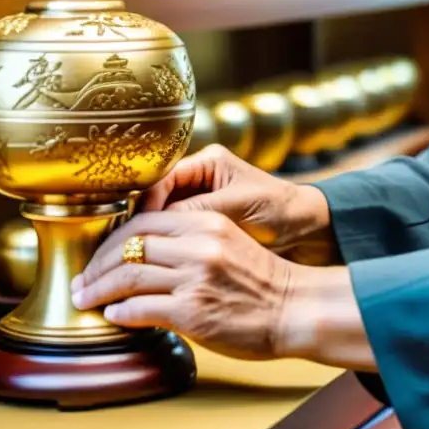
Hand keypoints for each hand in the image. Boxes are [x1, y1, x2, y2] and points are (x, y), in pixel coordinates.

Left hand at [70, 210, 292, 359]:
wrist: (295, 308)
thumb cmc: (263, 280)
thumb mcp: (230, 241)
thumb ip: (193, 239)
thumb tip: (147, 253)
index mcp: (208, 222)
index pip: (144, 220)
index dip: (113, 238)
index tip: (99, 254)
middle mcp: (199, 245)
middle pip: (129, 245)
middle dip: (96, 265)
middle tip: (81, 279)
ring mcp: (195, 278)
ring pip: (127, 276)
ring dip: (97, 290)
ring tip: (84, 299)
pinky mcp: (193, 311)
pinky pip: (139, 308)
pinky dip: (119, 312)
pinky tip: (113, 315)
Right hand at [142, 144, 337, 264]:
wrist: (307, 230)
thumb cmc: (280, 211)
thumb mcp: (239, 207)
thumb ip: (198, 210)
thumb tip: (154, 222)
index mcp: (208, 162)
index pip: (161, 178)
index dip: (146, 203)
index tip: (138, 228)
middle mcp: (199, 178)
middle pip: (154, 199)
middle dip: (138, 224)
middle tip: (121, 250)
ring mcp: (199, 202)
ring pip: (160, 219)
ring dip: (148, 239)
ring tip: (132, 261)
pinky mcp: (203, 226)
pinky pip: (174, 234)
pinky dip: (163, 248)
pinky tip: (152, 266)